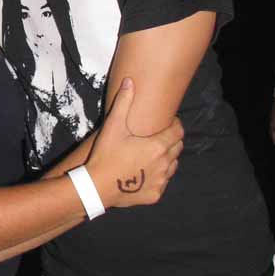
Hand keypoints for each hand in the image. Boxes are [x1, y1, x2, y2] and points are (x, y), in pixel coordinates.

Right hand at [87, 78, 183, 207]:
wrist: (96, 187)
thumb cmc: (105, 154)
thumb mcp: (113, 127)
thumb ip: (123, 102)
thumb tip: (130, 81)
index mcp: (158, 146)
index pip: (178, 132)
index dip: (175, 124)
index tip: (168, 122)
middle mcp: (164, 164)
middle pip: (178, 148)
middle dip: (171, 140)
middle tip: (158, 137)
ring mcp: (161, 181)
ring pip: (173, 165)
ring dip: (167, 158)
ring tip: (153, 154)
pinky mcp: (155, 194)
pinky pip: (163, 182)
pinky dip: (159, 176)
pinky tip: (146, 172)